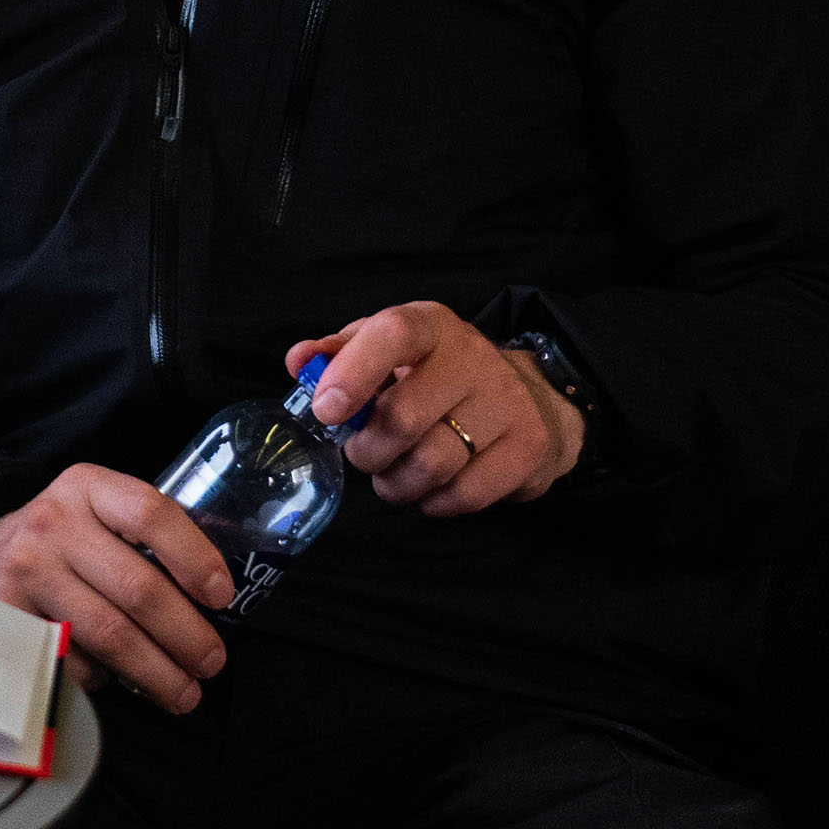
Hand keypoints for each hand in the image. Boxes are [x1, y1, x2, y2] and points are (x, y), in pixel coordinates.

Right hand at [0, 464, 234, 712]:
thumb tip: (215, 597)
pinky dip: (106, 679)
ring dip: (157, 672)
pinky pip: (74, 660)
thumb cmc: (65, 540)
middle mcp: (53, 524)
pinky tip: (122, 682)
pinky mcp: (11, 619)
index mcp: (87, 488)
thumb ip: (146, 538)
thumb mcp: (97, 512)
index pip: (150, 513)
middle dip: (186, 635)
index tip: (221, 597)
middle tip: (211, 662)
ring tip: (185, 693)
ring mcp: (27, 573)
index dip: (194, 557)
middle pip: (137, 588)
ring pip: (110, 634)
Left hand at [287, 302, 583, 515]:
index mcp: (430, 325)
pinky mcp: (530, 446)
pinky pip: (465, 494)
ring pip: (432, 464)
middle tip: (364, 455)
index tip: (325, 411)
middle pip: (403, 418)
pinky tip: (432, 489)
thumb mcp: (389, 350)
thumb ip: (339, 354)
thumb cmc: (437, 375)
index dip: (353, 372)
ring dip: (397, 484)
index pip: (393, 333)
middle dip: (368, 451)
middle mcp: (473, 357)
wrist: (530, 398)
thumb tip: (298, 361)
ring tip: (393, 476)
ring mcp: (508, 401)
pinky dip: (435, 503)